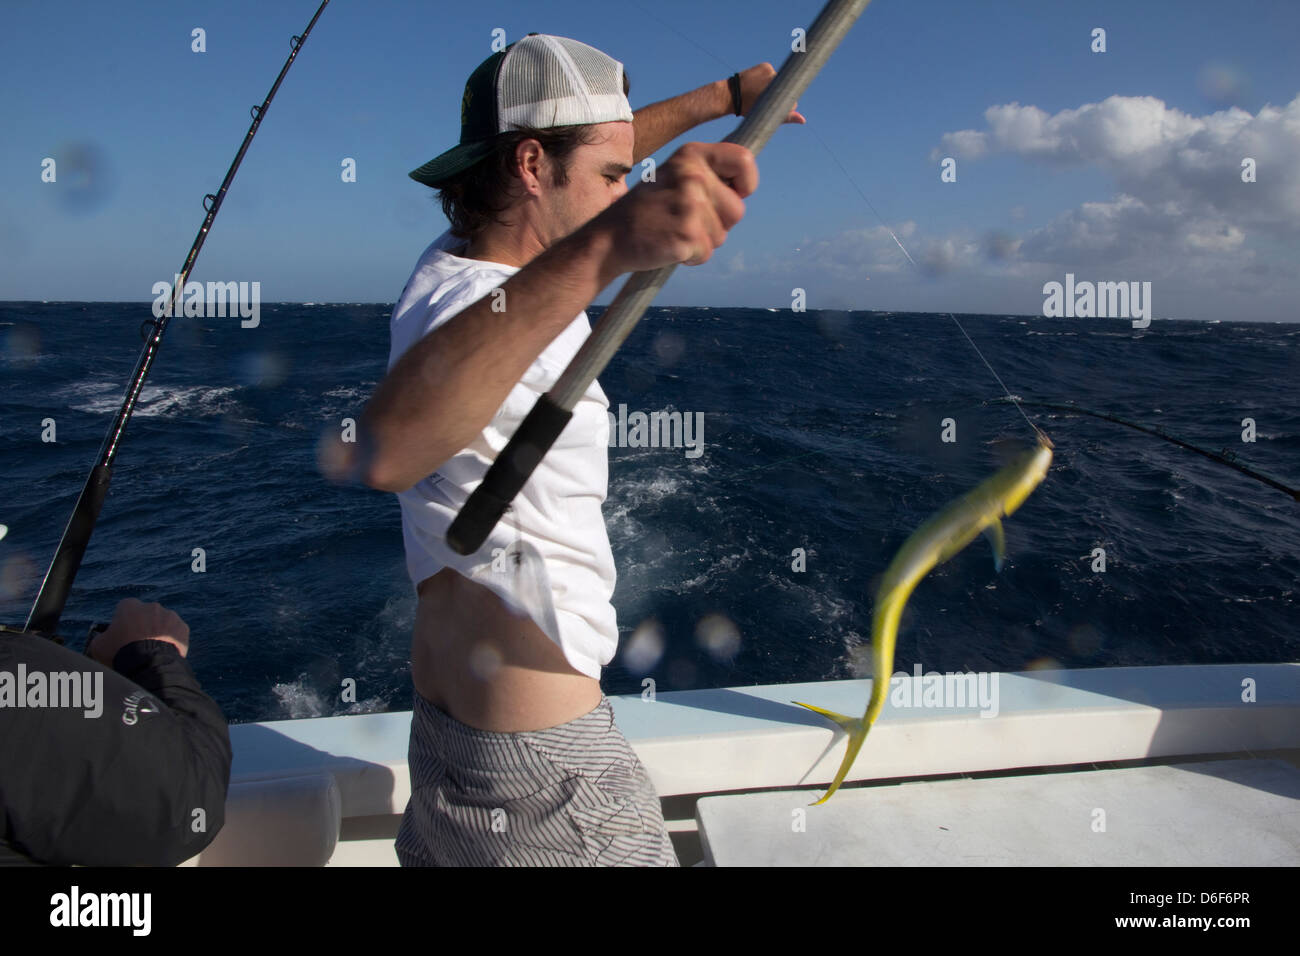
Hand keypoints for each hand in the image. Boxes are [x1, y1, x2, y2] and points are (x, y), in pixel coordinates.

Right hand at [88, 598, 190, 664]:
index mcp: (129, 605)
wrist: (148, 664)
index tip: (122, 634)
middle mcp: (151, 606)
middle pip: (146, 615)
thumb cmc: (120, 652)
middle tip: (139, 644)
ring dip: (159, 632)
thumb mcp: (98, 646)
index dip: (122, 622)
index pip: (124, 609)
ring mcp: (170, 615)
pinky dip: (172, 641)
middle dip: (143, 626)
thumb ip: (100, 637)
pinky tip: (165, 652)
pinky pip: (176, 632)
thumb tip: (103, 639)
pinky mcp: (183, 627)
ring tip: (152, 650)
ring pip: (163, 623)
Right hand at [589, 141, 757, 275]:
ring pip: (723, 235)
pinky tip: (669, 246)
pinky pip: (707, 253)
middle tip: (686, 221)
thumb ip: (706, 175)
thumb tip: (744, 187)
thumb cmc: (647, 210)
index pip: (744, 161)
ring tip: (673, 232)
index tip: (736, 194)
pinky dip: (692, 258)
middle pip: (738, 209)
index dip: (747, 182)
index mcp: (691, 156)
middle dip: (720, 223)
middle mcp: (693, 176)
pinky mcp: (687, 236)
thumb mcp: (673, 176)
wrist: (609, 238)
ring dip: (703, 241)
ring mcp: (690, 206)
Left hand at [735, 63, 804, 123]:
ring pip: (779, 80)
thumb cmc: (747, 108)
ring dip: (772, 86)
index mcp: (777, 92)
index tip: (773, 106)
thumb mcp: (766, 114)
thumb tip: (803, 120)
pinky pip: (771, 72)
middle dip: (778, 95)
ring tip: (758, 92)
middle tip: (763, 98)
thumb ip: (786, 117)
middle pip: (785, 89)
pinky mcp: (766, 65)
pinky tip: (757, 83)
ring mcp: (771, 71)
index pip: (791, 100)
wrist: (730, 94)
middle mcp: (776, 79)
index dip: (783, 106)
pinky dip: (767, 78)